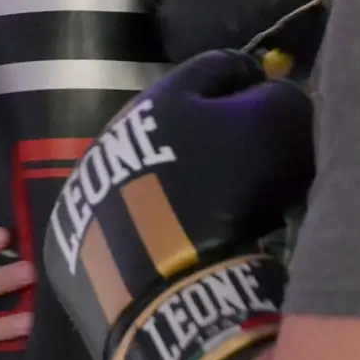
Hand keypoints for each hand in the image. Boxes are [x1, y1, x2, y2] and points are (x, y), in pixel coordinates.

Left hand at [42, 49, 312, 359]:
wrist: (171, 292)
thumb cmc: (227, 197)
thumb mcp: (277, 129)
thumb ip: (281, 97)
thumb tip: (276, 95)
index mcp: (159, 94)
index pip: (221, 67)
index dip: (259, 84)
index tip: (280, 112)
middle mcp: (114, 133)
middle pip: (181, 119)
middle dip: (217, 135)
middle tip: (253, 168)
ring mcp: (89, 189)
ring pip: (151, 170)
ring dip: (184, 181)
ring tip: (219, 213)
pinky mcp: (78, 242)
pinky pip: (128, 220)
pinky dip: (153, 226)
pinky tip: (178, 245)